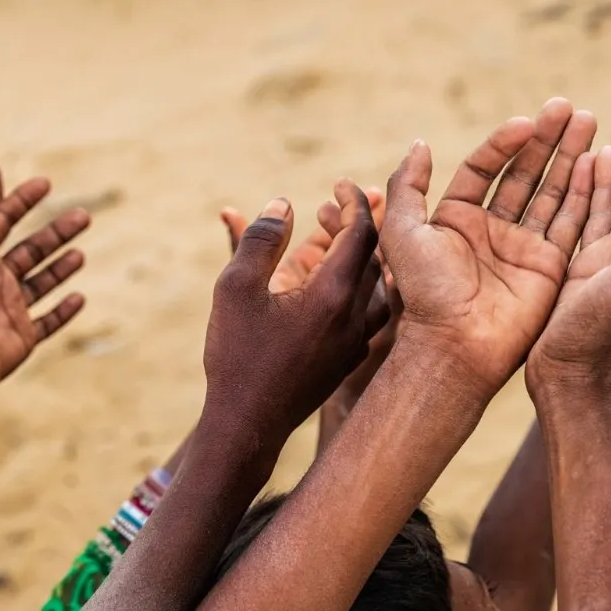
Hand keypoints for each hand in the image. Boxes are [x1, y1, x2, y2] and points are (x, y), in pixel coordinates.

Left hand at [0, 175, 88, 403]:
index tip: (44, 181)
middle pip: (30, 248)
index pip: (0, 218)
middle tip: (83, 215)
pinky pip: (47, 321)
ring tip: (82, 252)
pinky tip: (80, 299)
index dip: (20, 198)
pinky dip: (63, 311)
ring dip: (62, 267)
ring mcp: (9, 308)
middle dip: (56, 232)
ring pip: (42, 281)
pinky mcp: (21, 336)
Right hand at [204, 180, 386, 432]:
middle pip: (374, 257)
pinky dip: (361, 287)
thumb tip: (284, 204)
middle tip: (339, 204)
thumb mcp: (236, 288)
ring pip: (375, 286)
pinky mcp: (348, 360)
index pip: (361, 234)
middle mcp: (355, 317)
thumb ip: (261, 240)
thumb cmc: (237, 356)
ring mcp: (355, 342)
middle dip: (359, 224)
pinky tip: (345, 284)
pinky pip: (369, 313)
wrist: (248, 425)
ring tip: (340, 240)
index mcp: (333, 294)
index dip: (353, 203)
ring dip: (362, 257)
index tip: (341, 184)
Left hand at [380, 98, 596, 396]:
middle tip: (568, 108)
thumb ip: (408, 187)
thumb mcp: (402, 233)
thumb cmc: (425, 292)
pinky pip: (571, 222)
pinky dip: (586, 191)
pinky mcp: (550, 267)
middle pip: (523, 174)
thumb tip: (419, 145)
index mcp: (456, 220)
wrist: (456, 345)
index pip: (484, 168)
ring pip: (551, 192)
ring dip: (570, 157)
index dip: (504, 142)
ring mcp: (523, 248)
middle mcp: (491, 231)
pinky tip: (598, 160)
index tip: (527, 121)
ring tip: (589, 119)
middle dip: (546, 140)